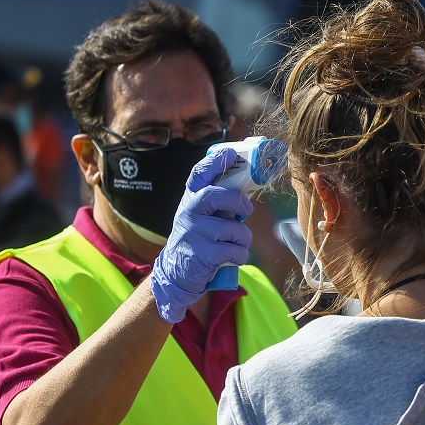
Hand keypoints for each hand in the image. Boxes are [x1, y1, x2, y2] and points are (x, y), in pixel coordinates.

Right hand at [150, 148, 253, 322]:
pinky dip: (240, 255)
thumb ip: (219, 202)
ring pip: (232, 229)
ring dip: (243, 238)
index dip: (215, 162)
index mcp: (190, 199)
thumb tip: (248, 188)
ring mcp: (192, 233)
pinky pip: (233, 250)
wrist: (176, 273)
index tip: (230, 152)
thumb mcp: (202, 216)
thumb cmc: (198, 238)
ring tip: (237, 244)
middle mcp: (188, 212)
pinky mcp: (200, 254)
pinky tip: (232, 258)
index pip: (199, 174)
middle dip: (237, 202)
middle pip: (215, 196)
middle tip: (246, 210)